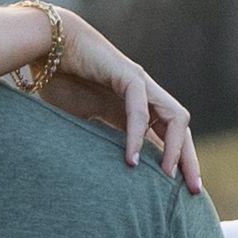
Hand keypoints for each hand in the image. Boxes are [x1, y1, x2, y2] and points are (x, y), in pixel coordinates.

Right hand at [47, 8, 203, 200]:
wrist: (44, 45)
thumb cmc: (57, 80)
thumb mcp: (80, 120)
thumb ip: (95, 140)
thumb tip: (99, 175)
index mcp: (134, 108)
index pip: (166, 137)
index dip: (175, 162)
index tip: (178, 193)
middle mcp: (145, 95)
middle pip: (180, 129)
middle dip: (189, 160)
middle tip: (193, 191)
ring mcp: (140, 83)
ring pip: (175, 118)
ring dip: (175, 149)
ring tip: (166, 177)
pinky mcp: (127, 74)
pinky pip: (140, 109)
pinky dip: (137, 135)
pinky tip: (131, 160)